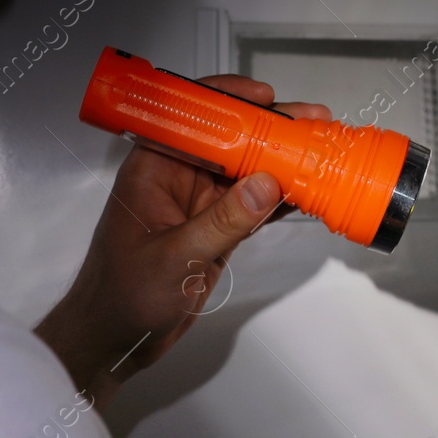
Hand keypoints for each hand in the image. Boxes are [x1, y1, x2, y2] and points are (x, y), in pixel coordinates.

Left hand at [34, 75, 329, 407]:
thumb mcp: (176, 257)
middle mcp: (178, 176)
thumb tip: (269, 183)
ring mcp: (199, 202)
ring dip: (283, 160)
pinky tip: (311, 189)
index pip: (192, 117)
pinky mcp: (216, 228)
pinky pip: (254, 203)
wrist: (114, 340)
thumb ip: (223, 221)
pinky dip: (281, 197)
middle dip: (271, 128)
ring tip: (324, 148)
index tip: (268, 97)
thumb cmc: (124, 297)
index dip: (230, 99)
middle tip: (316, 121)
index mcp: (154, 167)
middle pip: (230, 138)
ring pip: (247, 169)